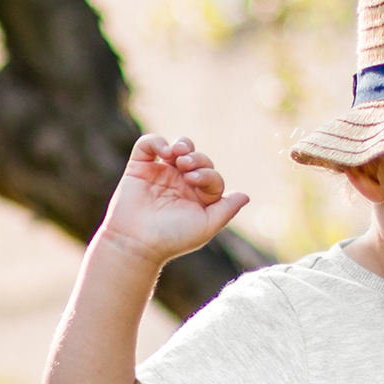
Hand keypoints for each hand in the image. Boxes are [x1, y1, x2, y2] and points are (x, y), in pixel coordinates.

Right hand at [99, 135, 248, 264]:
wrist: (137, 242)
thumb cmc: (172, 238)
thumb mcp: (206, 226)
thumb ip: (226, 210)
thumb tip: (246, 196)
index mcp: (198, 197)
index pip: (212, 176)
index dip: (208, 174)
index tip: (194, 181)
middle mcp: (180, 184)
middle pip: (198, 159)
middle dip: (197, 159)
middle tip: (187, 168)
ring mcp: (160, 174)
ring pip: (177, 147)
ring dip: (183, 146)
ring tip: (178, 155)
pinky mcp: (139, 168)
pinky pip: (148, 145)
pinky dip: (157, 142)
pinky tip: (163, 152)